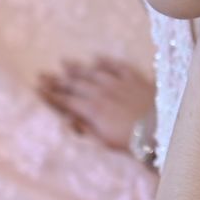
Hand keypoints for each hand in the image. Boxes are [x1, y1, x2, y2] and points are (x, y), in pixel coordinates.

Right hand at [36, 54, 154, 150]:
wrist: (162, 129)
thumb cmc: (132, 141)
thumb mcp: (104, 141)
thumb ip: (86, 128)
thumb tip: (70, 120)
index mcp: (92, 110)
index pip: (66, 101)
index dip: (50, 95)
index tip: (37, 89)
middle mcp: (102, 93)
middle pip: (75, 84)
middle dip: (57, 80)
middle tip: (42, 74)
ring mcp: (119, 84)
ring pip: (93, 72)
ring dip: (77, 68)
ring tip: (64, 62)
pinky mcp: (135, 79)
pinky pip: (118, 66)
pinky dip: (106, 61)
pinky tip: (97, 57)